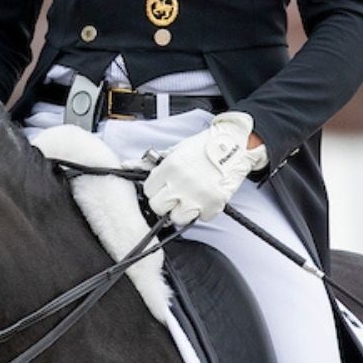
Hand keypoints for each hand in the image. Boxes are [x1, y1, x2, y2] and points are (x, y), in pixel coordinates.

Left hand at [144, 112, 268, 224]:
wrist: (235, 144)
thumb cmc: (204, 147)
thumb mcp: (175, 151)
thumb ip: (150, 161)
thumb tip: (127, 166)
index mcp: (169, 167)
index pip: (148, 191)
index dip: (155, 189)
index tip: (162, 187)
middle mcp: (181, 183)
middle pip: (158, 207)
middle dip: (165, 202)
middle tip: (175, 195)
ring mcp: (198, 196)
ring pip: (177, 218)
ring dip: (183, 211)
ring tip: (190, 198)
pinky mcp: (214, 204)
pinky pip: (202, 218)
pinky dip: (204, 211)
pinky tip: (205, 198)